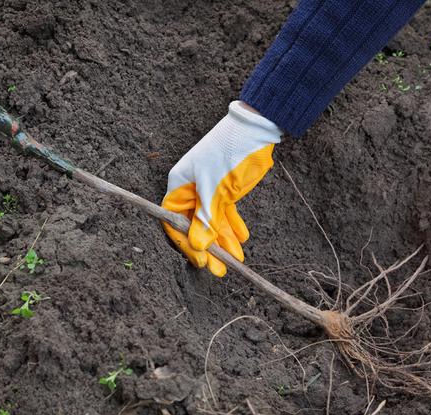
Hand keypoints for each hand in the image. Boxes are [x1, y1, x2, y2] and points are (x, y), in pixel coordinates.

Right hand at [161, 101, 281, 276]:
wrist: (256, 128)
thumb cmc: (230, 153)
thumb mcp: (217, 189)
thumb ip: (207, 219)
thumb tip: (198, 246)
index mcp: (180, 185)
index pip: (174, 221)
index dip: (186, 243)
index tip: (201, 261)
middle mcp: (191, 189)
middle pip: (194, 225)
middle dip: (208, 248)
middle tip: (220, 270)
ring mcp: (208, 189)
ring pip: (212, 222)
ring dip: (224, 241)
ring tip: (236, 260)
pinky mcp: (225, 189)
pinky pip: (225, 212)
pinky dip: (233, 225)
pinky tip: (242, 239)